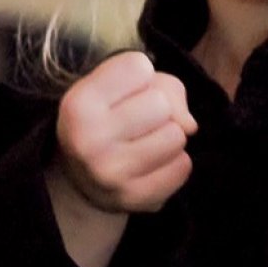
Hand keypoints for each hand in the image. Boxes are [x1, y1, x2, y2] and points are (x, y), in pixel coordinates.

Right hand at [55, 51, 197, 212]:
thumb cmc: (110, 117)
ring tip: (145, 142)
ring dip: (169, 136)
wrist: (83, 180)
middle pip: (161, 104)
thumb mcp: (120, 87)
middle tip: (136, 121)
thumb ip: (164, 85)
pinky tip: (152, 164)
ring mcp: (110, 175)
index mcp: (78, 104)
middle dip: (157, 108)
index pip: (139, 67)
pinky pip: (183, 167)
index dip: (139, 76)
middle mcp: (87, 142)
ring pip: (177, 136)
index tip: (124, 91)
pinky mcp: (134, 199)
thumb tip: (189, 125)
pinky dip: (175, 162)